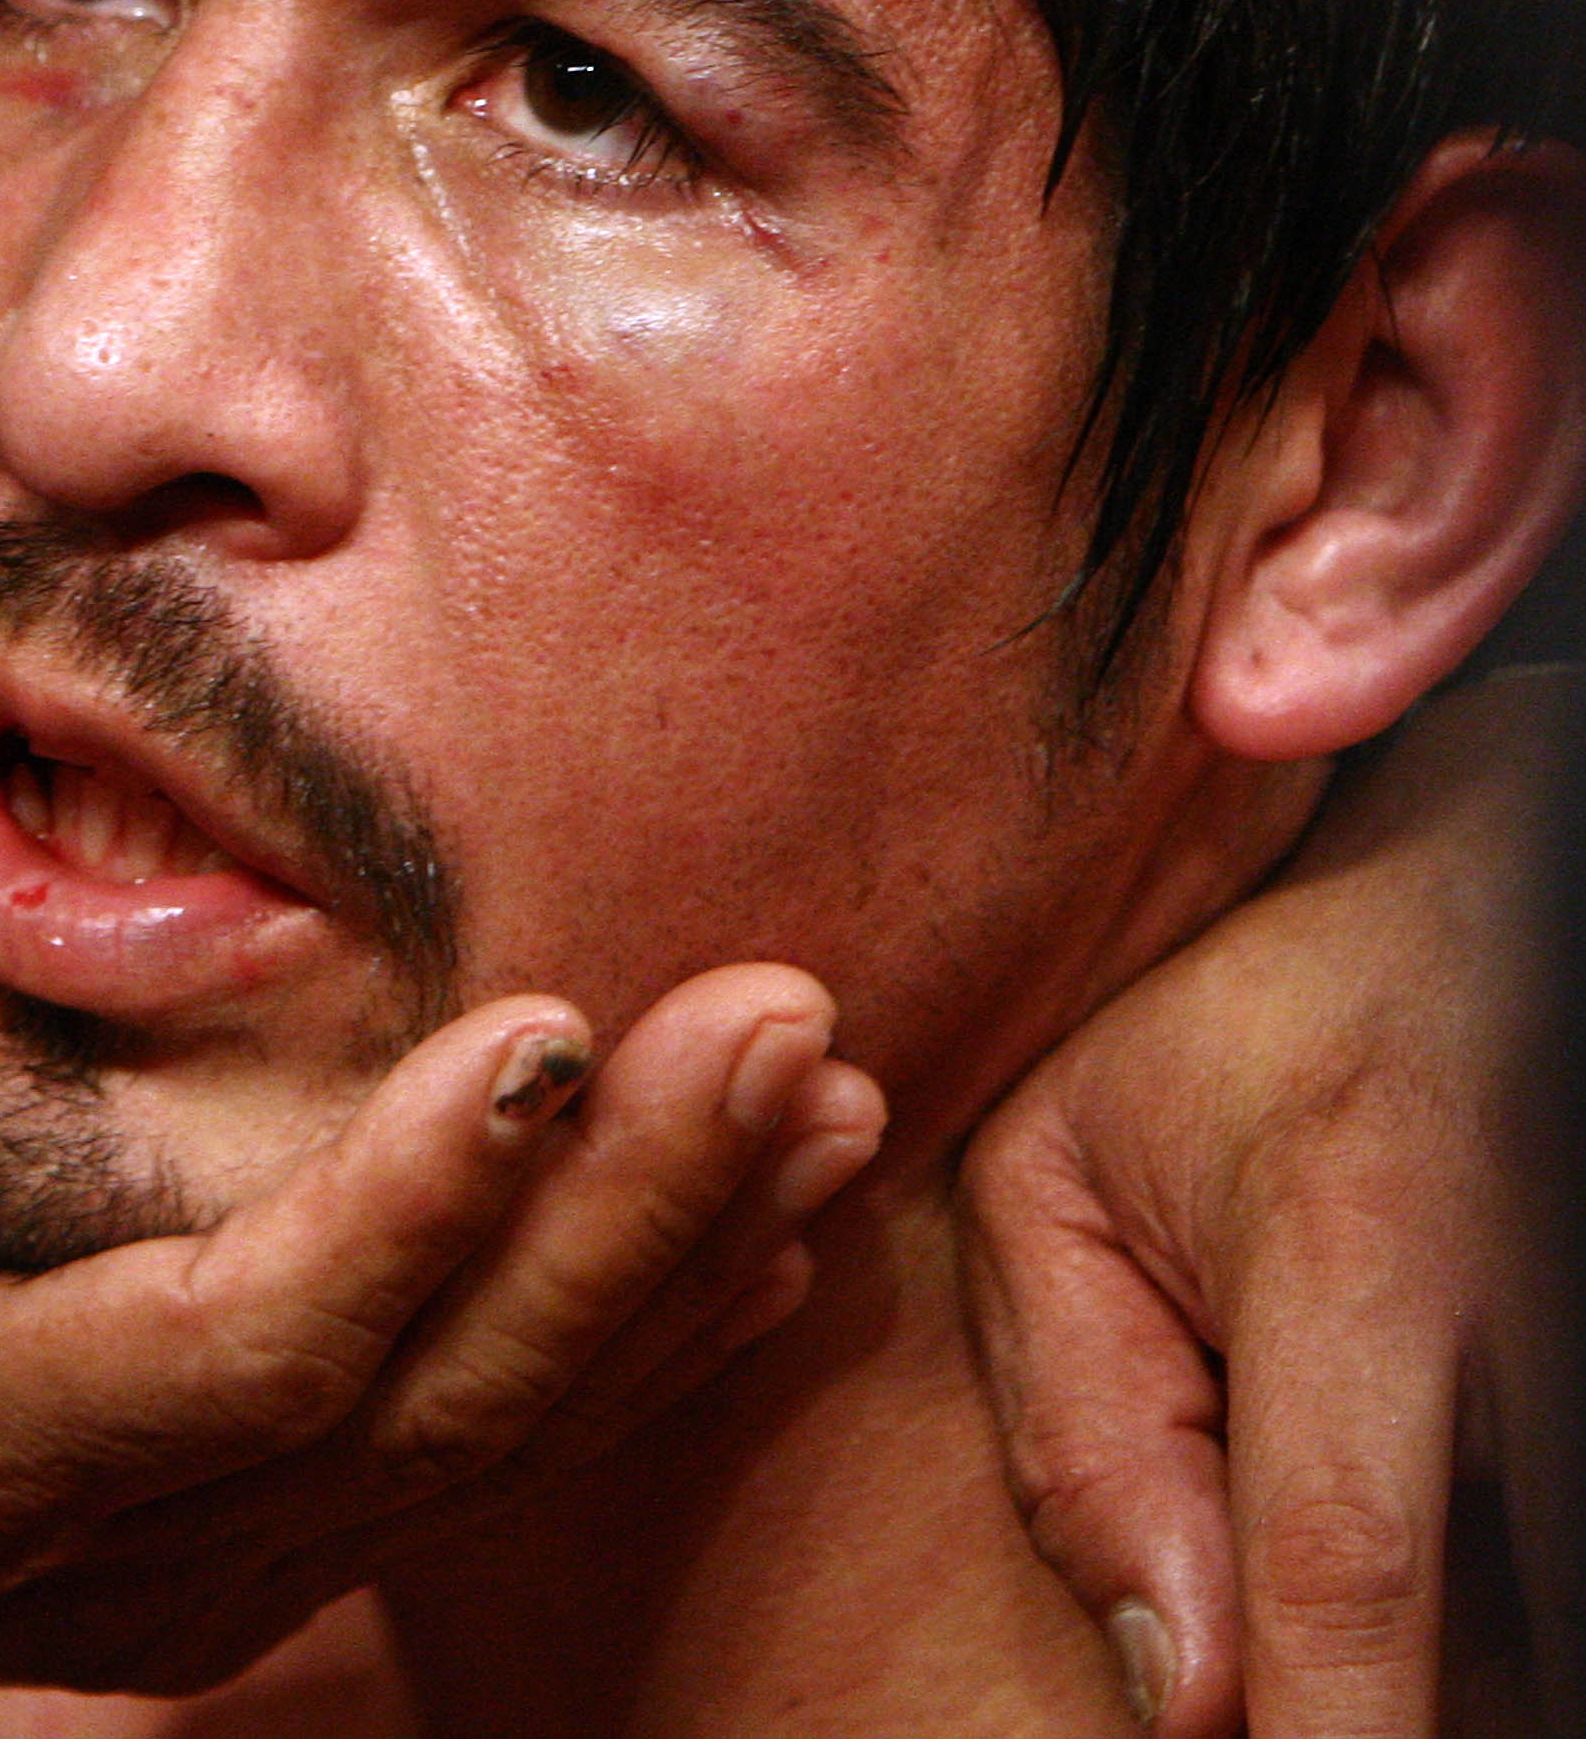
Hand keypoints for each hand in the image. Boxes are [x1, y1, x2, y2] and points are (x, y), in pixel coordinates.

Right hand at [0, 966, 883, 1717]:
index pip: (238, 1354)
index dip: (410, 1213)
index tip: (558, 1027)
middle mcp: (102, 1552)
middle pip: (421, 1412)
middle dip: (624, 1222)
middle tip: (789, 1022)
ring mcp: (174, 1570)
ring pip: (474, 1443)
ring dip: (666, 1276)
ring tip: (824, 1101)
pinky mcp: (207, 1533)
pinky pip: (450, 1451)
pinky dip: (613, 1346)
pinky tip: (743, 1245)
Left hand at [961, 667, 1572, 1738]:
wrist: (1469, 934)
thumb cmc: (1230, 1046)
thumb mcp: (1061, 1169)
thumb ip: (1080, 1426)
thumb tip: (1179, 1702)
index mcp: (1357, 1260)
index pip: (1347, 1572)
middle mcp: (1533, 1355)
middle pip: (1459, 1676)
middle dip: (1340, 1705)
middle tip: (1221, 1605)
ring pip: (1508, 1662)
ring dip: (1393, 1669)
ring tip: (1285, 1474)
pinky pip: (1534, 1624)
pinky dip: (1452, 1645)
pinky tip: (1363, 1575)